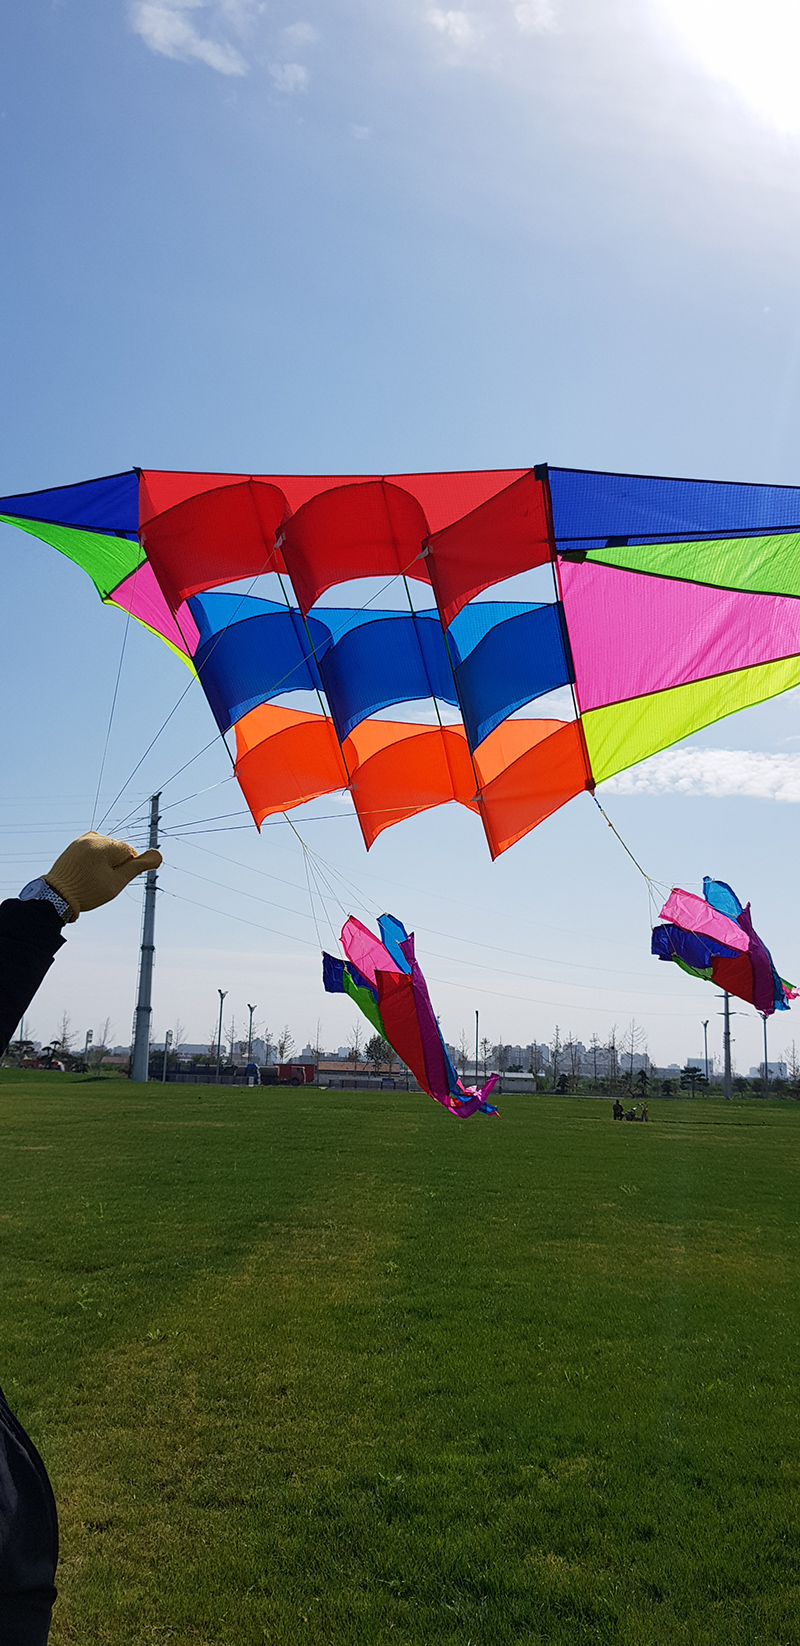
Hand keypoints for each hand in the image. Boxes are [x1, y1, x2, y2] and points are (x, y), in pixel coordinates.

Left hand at [45, 832, 162, 920]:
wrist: (55, 895)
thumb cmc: (88, 890)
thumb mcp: (117, 882)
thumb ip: (138, 867)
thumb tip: (159, 855)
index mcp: (105, 845)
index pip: (129, 852)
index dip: (125, 869)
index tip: (111, 880)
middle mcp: (94, 838)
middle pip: (117, 849)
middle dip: (115, 864)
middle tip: (99, 881)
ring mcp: (82, 840)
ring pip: (105, 849)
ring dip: (104, 861)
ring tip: (92, 877)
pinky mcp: (74, 845)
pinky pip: (93, 848)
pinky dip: (95, 858)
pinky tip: (87, 871)